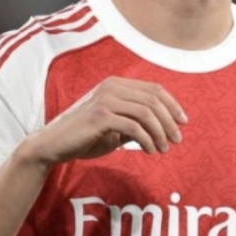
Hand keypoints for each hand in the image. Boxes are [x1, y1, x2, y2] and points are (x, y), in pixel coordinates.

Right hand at [20, 77, 187, 164]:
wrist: (53, 145)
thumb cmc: (84, 137)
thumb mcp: (114, 127)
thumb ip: (134, 122)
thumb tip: (163, 128)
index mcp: (116, 84)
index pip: (154, 89)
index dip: (172, 105)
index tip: (183, 122)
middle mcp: (111, 87)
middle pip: (154, 100)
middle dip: (169, 121)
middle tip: (177, 139)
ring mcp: (105, 100)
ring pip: (146, 113)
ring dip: (160, 133)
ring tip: (164, 149)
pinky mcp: (100, 116)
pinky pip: (134, 127)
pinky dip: (147, 140)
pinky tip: (150, 151)